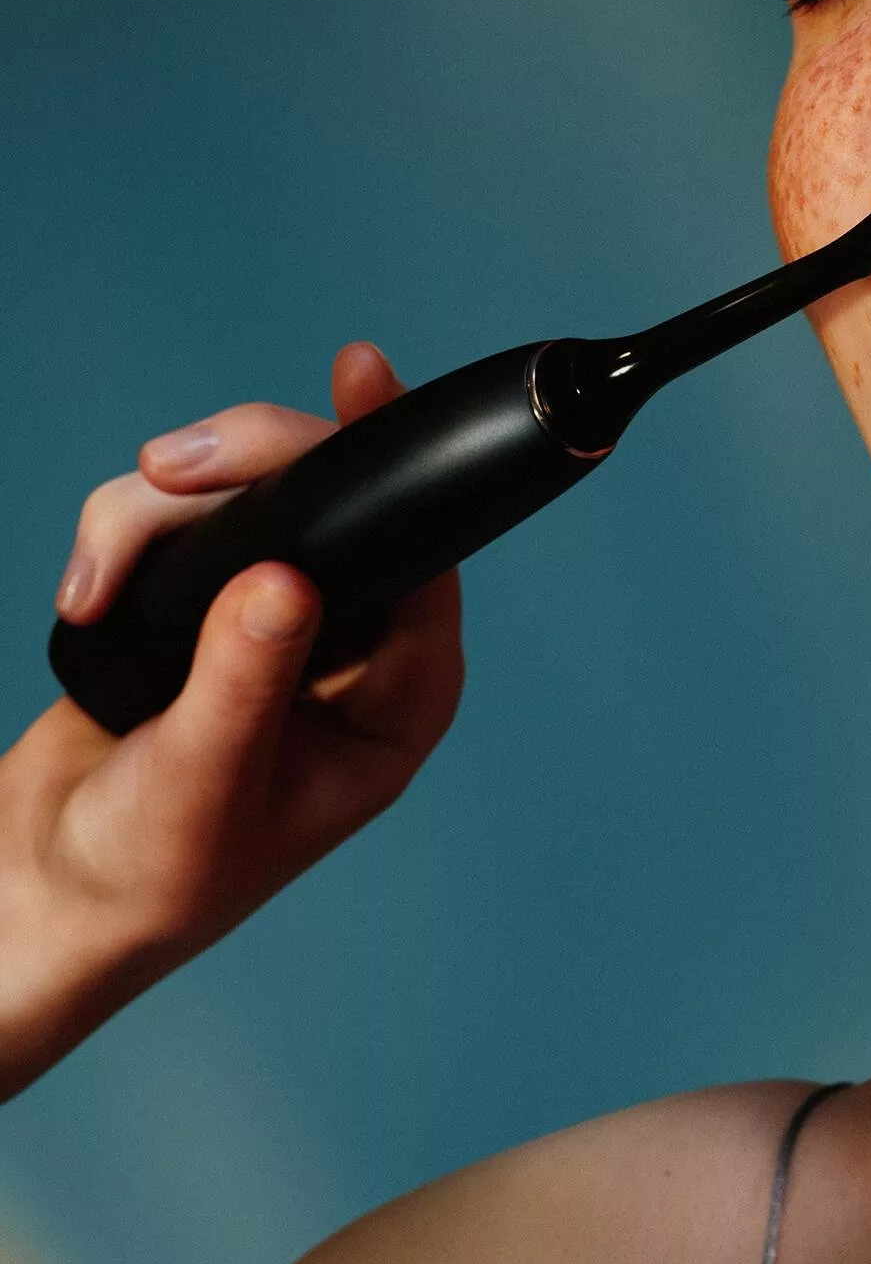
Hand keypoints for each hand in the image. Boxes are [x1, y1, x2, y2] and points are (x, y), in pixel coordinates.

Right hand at [0, 342, 464, 1100]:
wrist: (49, 887)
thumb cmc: (148, 871)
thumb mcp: (202, 784)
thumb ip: (244, 684)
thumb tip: (286, 584)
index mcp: (399, 696)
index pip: (427, 552)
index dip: (398, 462)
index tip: (361, 375)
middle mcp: (358, 644)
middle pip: (335, 495)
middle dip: (249, 466)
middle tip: (167, 469)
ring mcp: (283, 613)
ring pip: (249, 493)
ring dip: (160, 511)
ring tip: (98, 582)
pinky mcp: (213, 599)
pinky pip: (186, 518)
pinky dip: (130, 534)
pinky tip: (93, 591)